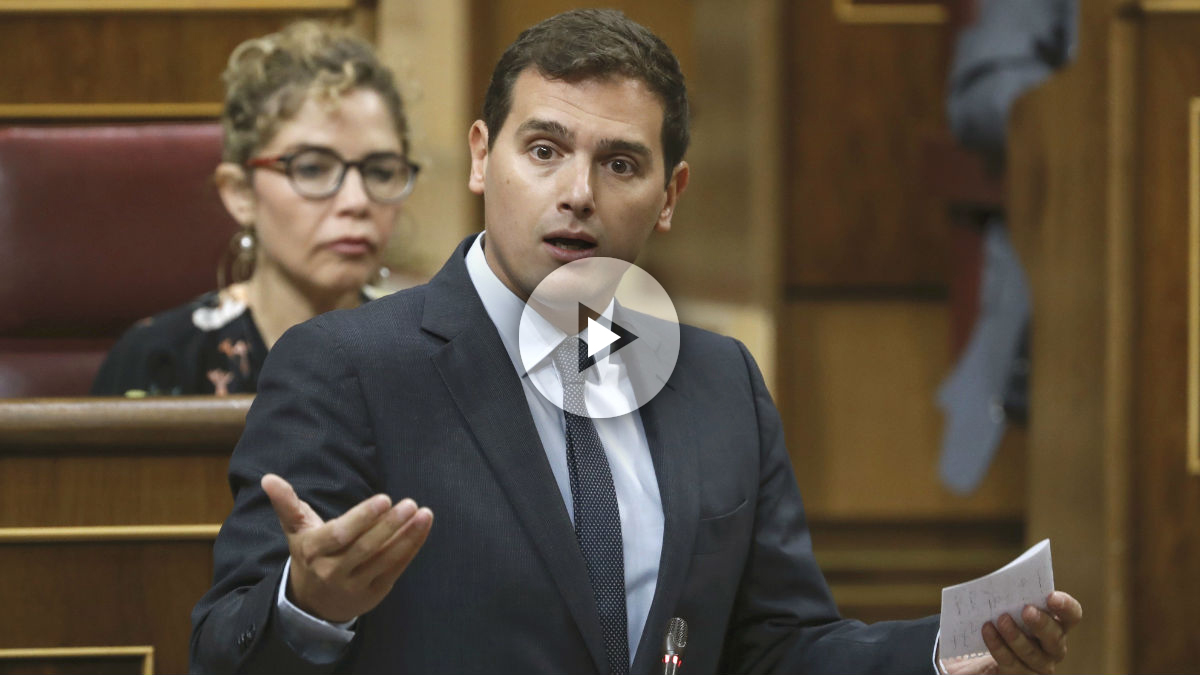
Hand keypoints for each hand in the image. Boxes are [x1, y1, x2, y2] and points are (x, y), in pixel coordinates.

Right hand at [262, 473, 433, 622]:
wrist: (313, 604)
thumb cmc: (309, 555)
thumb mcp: (296, 530)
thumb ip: (286, 504)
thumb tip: (268, 477)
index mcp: (313, 551)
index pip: (340, 535)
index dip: (363, 518)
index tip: (384, 498)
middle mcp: (333, 571)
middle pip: (365, 547)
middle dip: (389, 525)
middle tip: (409, 503)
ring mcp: (355, 585)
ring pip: (384, 559)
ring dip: (407, 536)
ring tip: (424, 513)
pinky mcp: (374, 593)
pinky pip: (396, 568)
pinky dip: (411, 547)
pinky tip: (422, 527)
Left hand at [941, 591, 1082, 673]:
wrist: (983, 655)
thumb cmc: (1001, 623)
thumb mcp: (1010, 609)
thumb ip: (1014, 598)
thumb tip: (1003, 585)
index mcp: (1057, 625)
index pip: (1071, 616)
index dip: (1066, 606)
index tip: (1051, 596)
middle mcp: (1053, 648)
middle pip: (1055, 638)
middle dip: (1042, 624)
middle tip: (1027, 610)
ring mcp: (1039, 665)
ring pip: (1032, 654)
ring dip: (1016, 636)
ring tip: (1002, 620)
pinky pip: (1011, 664)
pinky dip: (998, 647)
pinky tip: (987, 631)